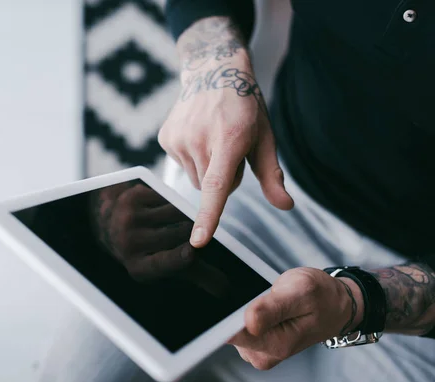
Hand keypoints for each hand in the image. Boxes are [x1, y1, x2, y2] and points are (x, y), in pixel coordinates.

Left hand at [89, 182, 193, 281]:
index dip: (177, 259)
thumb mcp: (163, 267)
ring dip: (185, 217)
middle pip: (179, 234)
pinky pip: (168, 199)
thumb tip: (225, 289)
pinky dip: (172, 204)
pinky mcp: (133, 198)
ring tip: (179, 222)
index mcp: (139, 267)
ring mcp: (130, 219)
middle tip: (197, 235)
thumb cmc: (144, 249)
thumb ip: (195, 276)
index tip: (191, 253)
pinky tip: (164, 210)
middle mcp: (130, 244)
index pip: (161, 263)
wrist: (109, 222)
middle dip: (194, 233)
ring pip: (176, 213)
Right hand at [158, 17, 293, 247]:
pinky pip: (182, 165)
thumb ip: (272, 176)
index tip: (197, 240)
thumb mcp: (265, 138)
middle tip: (229, 148)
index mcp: (229, 140)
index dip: (208, 215)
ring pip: (195, 178)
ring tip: (213, 139)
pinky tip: (198, 134)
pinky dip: (192, 157)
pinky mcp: (166, 138)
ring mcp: (179, 138)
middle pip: (211, 187)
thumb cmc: (245, 107)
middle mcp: (200, 139)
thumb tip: (286, 206)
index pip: (217, 186)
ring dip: (207, 168)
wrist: (213, 70)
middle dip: (223, 178)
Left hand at [228, 267, 363, 369]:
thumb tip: (248, 322)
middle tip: (260, 295)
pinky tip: (261, 303)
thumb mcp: (301, 291)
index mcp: (274, 345)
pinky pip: (237, 324)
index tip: (231, 300)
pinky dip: (244, 310)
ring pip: (230, 325)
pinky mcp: (254, 342)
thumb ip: (272, 307)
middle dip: (235, 308)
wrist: (335, 305)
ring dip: (241, 308)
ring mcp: (257, 350)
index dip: (224, 315)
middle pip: (226, 330)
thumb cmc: (322, 297)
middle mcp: (262, 354)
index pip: (230, 335)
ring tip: (265, 299)